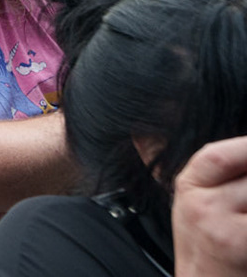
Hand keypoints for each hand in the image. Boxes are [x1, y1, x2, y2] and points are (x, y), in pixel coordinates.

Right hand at [175, 134, 246, 276]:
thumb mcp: (188, 204)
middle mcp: (202, 207)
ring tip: (245, 210)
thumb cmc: (203, 246)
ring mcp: (225, 229)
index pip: (216, 156)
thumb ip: (187, 170)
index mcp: (187, 189)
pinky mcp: (242, 243)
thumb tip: (144, 134)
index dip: (243, 147)